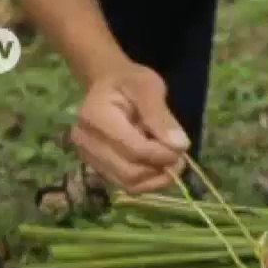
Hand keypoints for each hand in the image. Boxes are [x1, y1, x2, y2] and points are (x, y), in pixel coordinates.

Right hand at [71, 63, 189, 192]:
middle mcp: (85, 142)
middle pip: (131, 172)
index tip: (182, 147)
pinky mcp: (98, 168)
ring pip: (130, 184)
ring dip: (157, 178)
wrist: (108, 86)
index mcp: (95, 117)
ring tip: (169, 159)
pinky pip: (127, 185)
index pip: (134, 150)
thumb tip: (179, 145)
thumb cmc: (129, 82)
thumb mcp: (148, 86)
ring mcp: (88, 158)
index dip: (163, 155)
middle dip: (161, 169)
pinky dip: (148, 180)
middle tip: (179, 157)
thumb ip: (161, 115)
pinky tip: (156, 164)